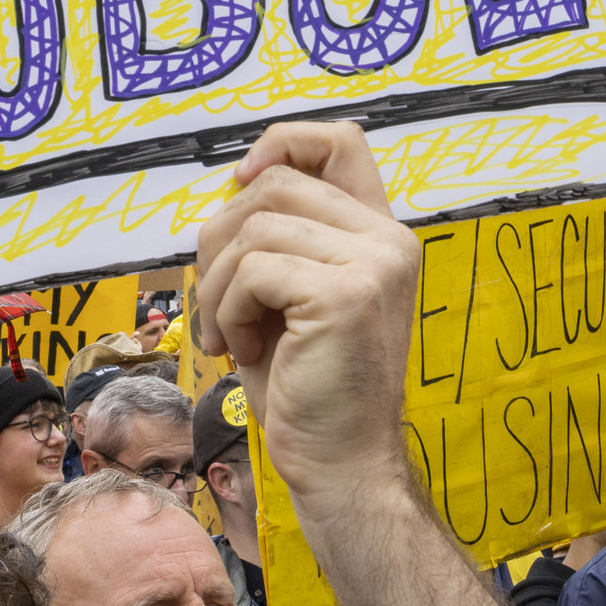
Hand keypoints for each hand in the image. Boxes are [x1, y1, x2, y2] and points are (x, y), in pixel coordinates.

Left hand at [195, 122, 420, 519]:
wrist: (340, 464)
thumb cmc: (308, 387)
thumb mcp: (290, 295)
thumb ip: (280, 236)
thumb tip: (232, 188)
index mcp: (380, 234)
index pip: (339, 140)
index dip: (281, 144)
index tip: (241, 187)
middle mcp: (388, 240)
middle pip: (274, 184)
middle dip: (220, 239)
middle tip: (216, 302)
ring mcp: (373, 264)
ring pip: (253, 227)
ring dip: (217, 286)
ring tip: (230, 335)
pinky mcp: (344, 295)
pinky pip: (251, 270)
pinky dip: (226, 312)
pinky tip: (245, 352)